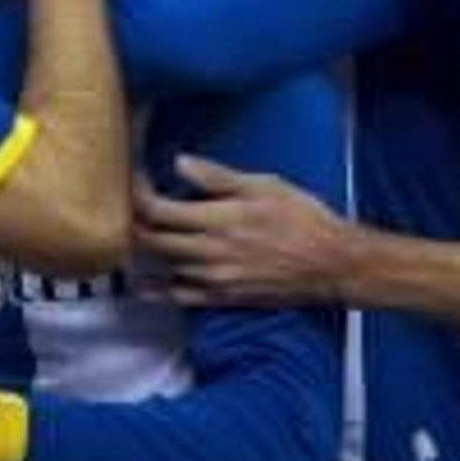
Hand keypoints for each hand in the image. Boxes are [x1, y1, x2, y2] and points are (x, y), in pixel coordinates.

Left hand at [133, 156, 349, 306]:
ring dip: (142, 251)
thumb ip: (216, 177)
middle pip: (150, 240)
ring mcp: (213, 280)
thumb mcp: (263, 185)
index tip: (136, 179)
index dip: (138, 193)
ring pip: (159, 268)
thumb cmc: (302, 218)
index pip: (157, 210)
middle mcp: (208, 254)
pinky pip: (178, 297)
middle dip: (132, 221)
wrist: (330, 264)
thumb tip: (178, 162)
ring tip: (134, 233)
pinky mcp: (222, 298)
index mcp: (218, 221)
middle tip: (128, 205)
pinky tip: (144, 282)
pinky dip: (156, 290)